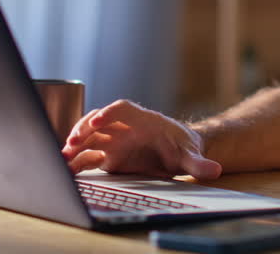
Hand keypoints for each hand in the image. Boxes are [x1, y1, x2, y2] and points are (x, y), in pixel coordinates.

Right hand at [60, 99, 222, 179]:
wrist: (179, 153)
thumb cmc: (184, 148)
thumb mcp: (191, 156)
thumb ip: (199, 164)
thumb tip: (216, 170)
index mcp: (143, 120)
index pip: (122, 108)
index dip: (108, 112)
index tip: (98, 121)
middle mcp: (125, 127)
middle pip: (99, 120)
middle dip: (84, 128)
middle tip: (73, 141)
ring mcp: (114, 140)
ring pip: (90, 136)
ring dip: (76, 143)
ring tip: (63, 155)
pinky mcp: (108, 155)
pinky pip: (88, 155)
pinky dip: (77, 160)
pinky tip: (66, 169)